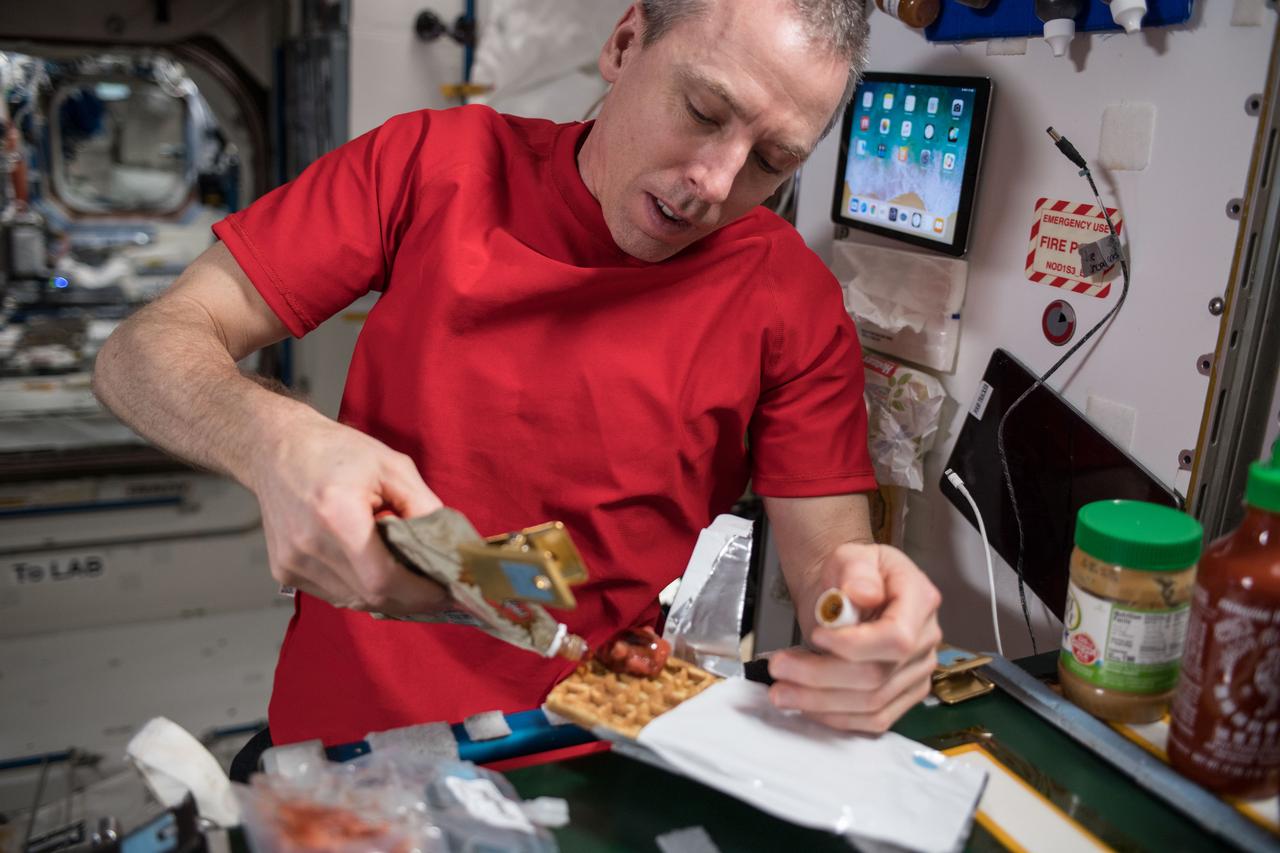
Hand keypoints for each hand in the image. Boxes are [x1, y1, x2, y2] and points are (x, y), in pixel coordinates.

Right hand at [251, 414, 448, 614]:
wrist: (277, 448)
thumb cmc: (337, 452)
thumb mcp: (393, 467)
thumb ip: (424, 507)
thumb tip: (451, 548)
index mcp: (336, 516)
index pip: (384, 579)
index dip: (421, 594)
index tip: (449, 592)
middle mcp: (308, 546)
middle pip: (371, 596)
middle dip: (412, 600)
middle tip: (440, 591)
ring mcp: (292, 563)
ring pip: (354, 601)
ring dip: (389, 597)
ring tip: (414, 581)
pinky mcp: (284, 571)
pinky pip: (336, 594)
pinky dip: (362, 589)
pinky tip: (378, 571)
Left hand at [766, 543, 941, 732]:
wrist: (849, 592)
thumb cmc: (851, 575)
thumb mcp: (851, 556)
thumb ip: (856, 571)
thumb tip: (863, 594)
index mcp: (920, 600)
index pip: (895, 637)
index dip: (854, 645)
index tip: (817, 635)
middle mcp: (926, 640)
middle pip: (877, 675)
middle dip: (821, 676)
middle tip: (778, 667)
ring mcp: (917, 672)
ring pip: (872, 703)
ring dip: (819, 701)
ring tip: (781, 690)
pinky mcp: (903, 695)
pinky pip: (874, 719)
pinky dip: (836, 717)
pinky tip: (806, 705)